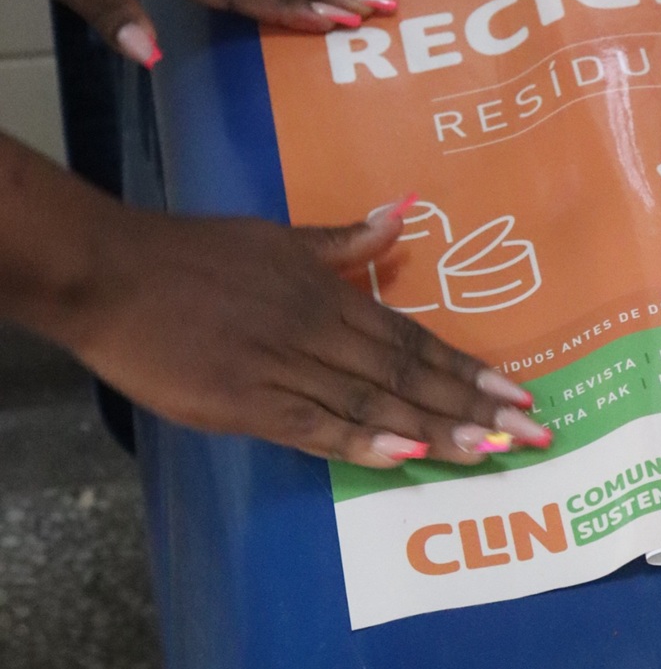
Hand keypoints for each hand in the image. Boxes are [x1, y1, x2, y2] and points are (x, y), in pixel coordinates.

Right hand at [65, 201, 549, 468]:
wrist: (115, 272)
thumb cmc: (193, 254)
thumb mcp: (276, 236)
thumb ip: (341, 242)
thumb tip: (403, 214)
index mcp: (328, 293)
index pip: (414, 337)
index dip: (469, 367)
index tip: (521, 391)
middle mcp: (319, 330)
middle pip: (408, 372)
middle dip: (475, 405)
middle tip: (535, 433)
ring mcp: (283, 367)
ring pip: (374, 401)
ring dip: (437, 427)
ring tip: (492, 451)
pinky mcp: (245, 401)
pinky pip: (313, 425)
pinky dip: (359, 439)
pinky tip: (403, 454)